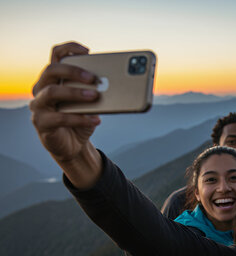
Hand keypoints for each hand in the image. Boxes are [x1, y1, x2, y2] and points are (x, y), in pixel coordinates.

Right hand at [30, 42, 102, 188]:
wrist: (73, 145)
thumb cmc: (82, 118)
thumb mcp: (91, 103)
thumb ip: (97, 91)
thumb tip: (114, 84)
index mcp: (54, 79)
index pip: (56, 55)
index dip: (69, 49)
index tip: (87, 50)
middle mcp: (42, 88)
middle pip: (51, 70)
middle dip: (73, 71)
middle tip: (93, 78)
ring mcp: (39, 105)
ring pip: (51, 91)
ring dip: (75, 92)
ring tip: (94, 96)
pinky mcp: (42, 123)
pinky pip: (59, 118)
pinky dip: (79, 118)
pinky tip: (96, 119)